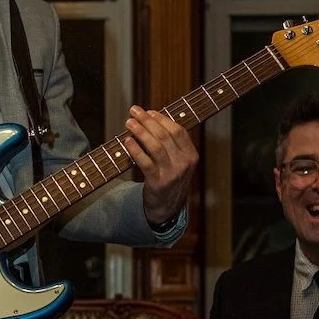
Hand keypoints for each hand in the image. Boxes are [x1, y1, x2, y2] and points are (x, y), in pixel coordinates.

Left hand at [122, 107, 197, 226]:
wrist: (166, 207)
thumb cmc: (169, 178)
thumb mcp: (178, 161)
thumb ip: (171, 144)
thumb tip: (150, 119)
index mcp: (191, 155)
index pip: (178, 130)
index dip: (162, 119)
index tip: (149, 111)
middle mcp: (184, 163)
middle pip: (165, 136)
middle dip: (148, 121)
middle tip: (134, 111)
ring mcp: (172, 173)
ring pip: (156, 146)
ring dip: (140, 132)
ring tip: (129, 123)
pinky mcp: (158, 182)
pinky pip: (145, 162)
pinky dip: (135, 150)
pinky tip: (127, 141)